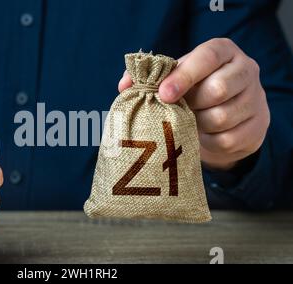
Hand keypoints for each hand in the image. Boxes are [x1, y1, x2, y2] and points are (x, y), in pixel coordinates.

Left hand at [119, 38, 270, 170]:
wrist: (227, 116)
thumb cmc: (193, 91)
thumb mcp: (175, 78)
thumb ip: (149, 78)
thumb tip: (124, 86)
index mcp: (223, 51)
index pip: (207, 57)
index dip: (183, 75)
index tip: (163, 94)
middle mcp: (245, 70)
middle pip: (217, 89)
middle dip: (190, 104)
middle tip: (177, 110)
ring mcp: (255, 99)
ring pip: (221, 117)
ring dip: (197, 124)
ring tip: (189, 122)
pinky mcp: (258, 126)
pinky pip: (227, 140)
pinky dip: (207, 142)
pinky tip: (201, 136)